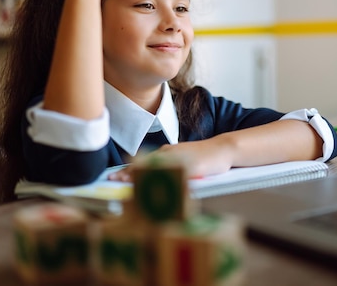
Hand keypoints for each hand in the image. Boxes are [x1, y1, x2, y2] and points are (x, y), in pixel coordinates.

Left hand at [107, 138, 235, 181]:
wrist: (222, 149)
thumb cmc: (202, 156)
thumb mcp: (182, 160)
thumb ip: (168, 167)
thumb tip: (153, 177)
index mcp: (167, 153)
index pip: (144, 162)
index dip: (129, 171)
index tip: (114, 177)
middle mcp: (171, 154)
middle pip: (146, 164)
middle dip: (129, 173)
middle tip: (114, 180)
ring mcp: (180, 159)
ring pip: (156, 167)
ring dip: (140, 175)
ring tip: (126, 182)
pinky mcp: (191, 166)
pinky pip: (175, 174)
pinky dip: (164, 179)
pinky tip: (155, 186)